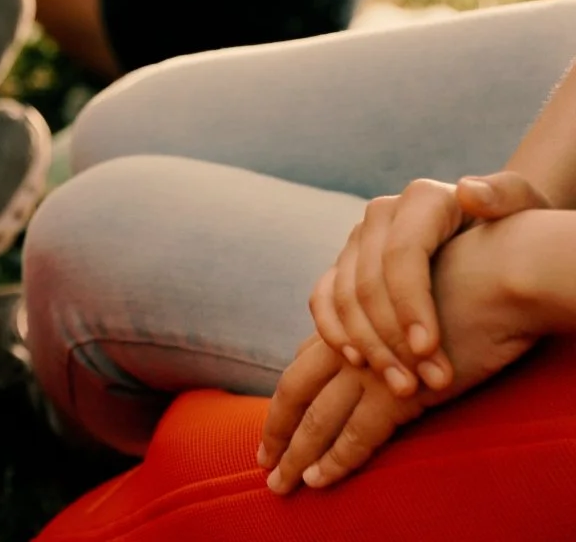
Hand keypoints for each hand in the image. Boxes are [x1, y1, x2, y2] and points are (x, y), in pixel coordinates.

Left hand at [261, 219, 543, 492]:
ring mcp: (368, 365)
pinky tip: (321, 478)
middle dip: (278, 428)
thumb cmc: (469, 282)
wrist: (498, 275)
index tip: (276, 424)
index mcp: (349, 316)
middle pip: (295, 387)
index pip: (306, 360)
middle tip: (262, 461)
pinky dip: (338, 460)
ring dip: (299, 452)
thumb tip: (389, 345)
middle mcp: (349, 340)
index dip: (288, 395)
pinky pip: (359, 433)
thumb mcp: (416, 296)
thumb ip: (390, 317)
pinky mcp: (396, 389)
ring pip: (319, 415)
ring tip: (284, 483)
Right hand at [309, 172, 546, 394]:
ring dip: (367, 345)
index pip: (402, 254)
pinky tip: (358, 361)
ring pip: (342, 295)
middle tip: (420, 384)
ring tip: (401, 385)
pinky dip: (334, 330)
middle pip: (368, 281)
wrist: (493, 234)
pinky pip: (323, 298)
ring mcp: (359, 239)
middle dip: (391, 339)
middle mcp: (382, 215)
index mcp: (423, 199)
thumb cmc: (517, 227)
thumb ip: (507, 195)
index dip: (410, 303)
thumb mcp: (525, 206)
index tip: (428, 349)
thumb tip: (471, 194)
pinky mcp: (345, 264)